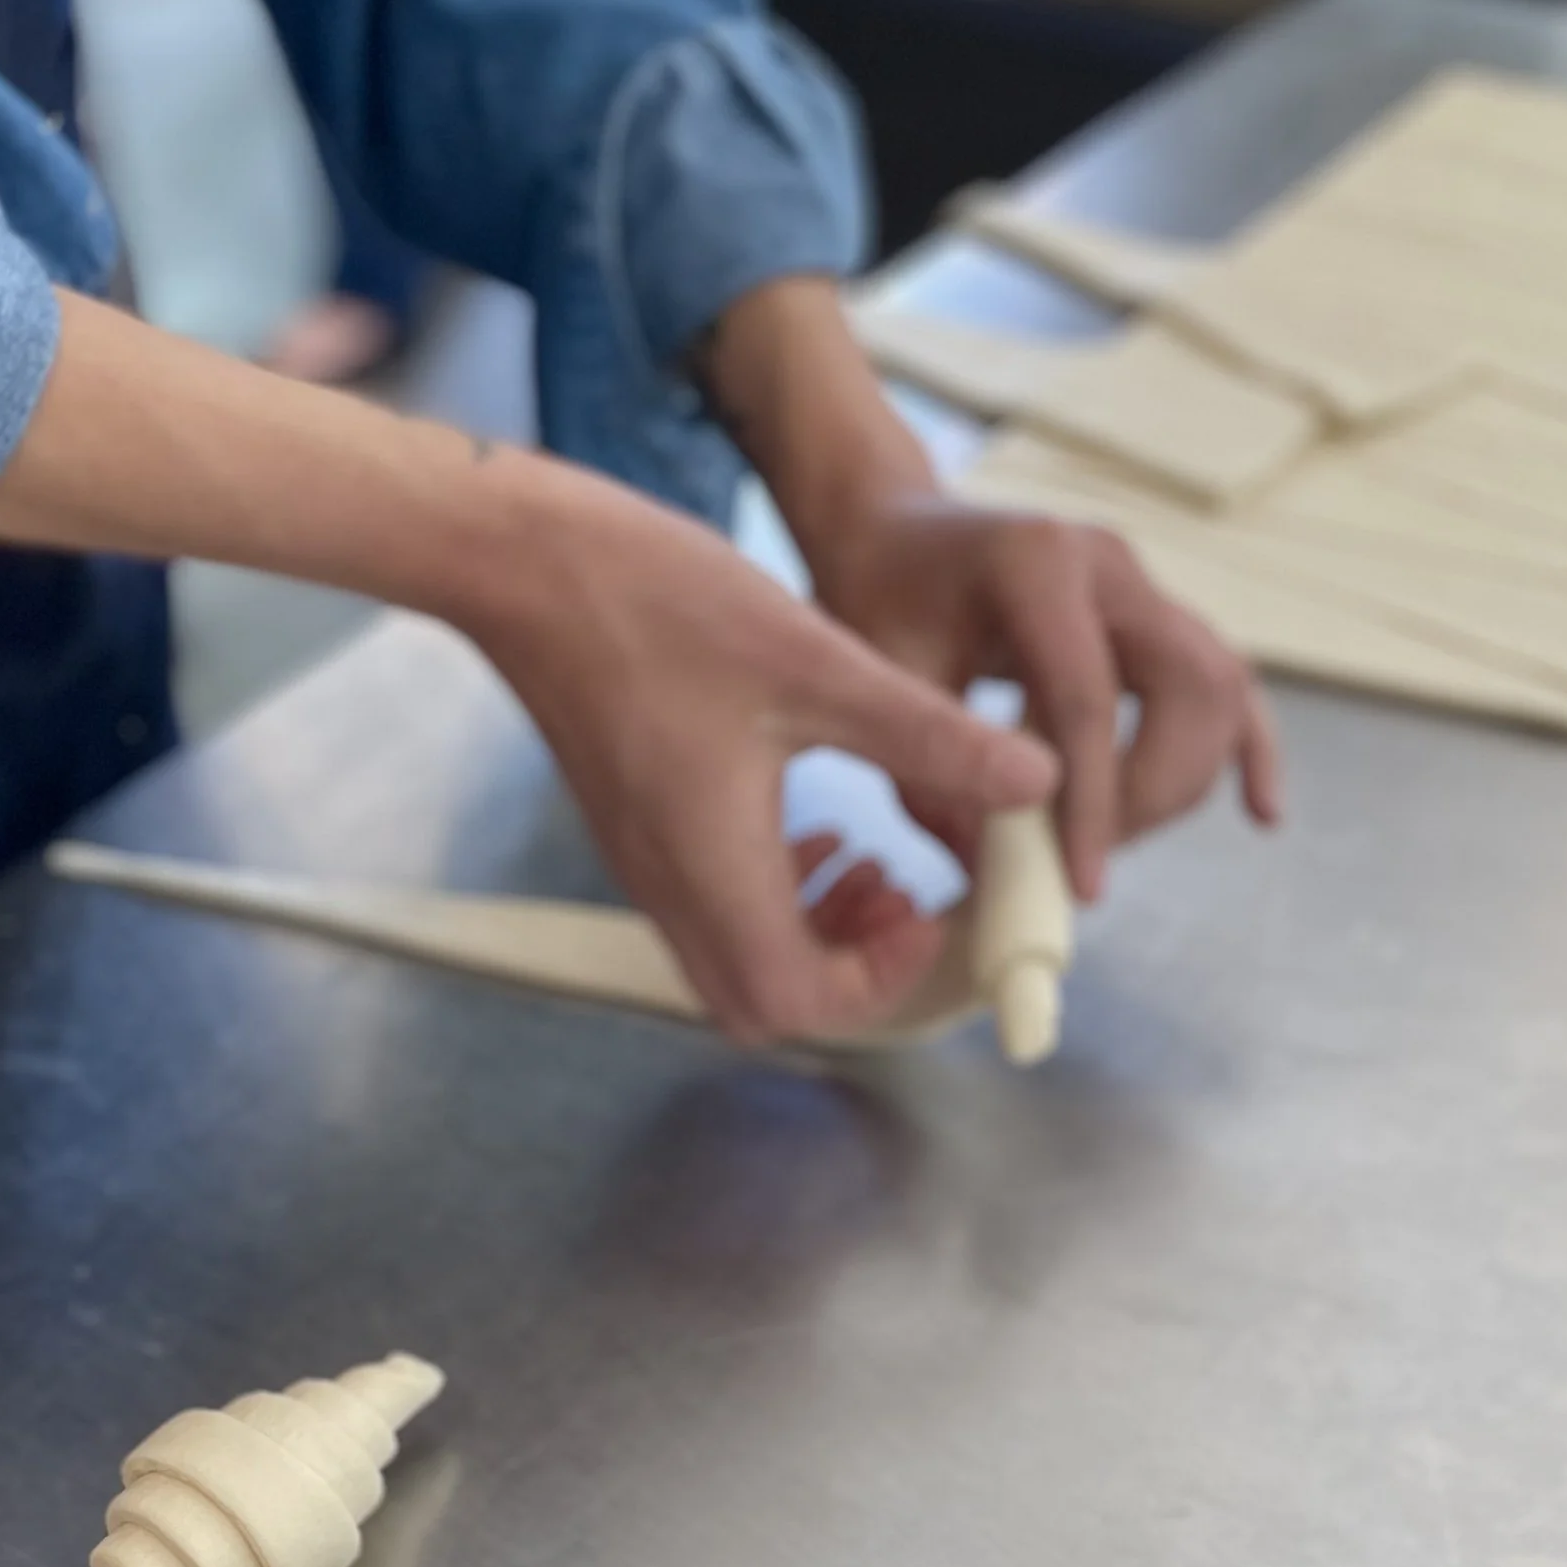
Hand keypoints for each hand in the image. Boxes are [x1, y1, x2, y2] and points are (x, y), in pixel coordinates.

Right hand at [472, 466, 1057, 1038]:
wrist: (528, 563)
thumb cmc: (659, 605)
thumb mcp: (821, 665)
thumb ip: (930, 737)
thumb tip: (1038, 781)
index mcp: (713, 868)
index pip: (800, 1001)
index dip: (880, 979)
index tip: (928, 907)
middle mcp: (668, 889)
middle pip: (765, 1003)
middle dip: (851, 974)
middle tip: (907, 900)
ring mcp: (644, 866)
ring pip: (737, 963)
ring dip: (816, 938)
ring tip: (874, 866)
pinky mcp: (635, 831)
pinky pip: (711, 911)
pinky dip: (776, 898)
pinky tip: (811, 827)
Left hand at [699, 274, 1282, 899]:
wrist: (892, 527)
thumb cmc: (876, 595)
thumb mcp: (879, 674)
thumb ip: (933, 764)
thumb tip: (993, 870)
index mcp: (1037, 564)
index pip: (1088, 699)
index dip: (1092, 802)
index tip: (1082, 886)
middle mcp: (1109, 565)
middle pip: (1187, 687)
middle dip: (1151, 791)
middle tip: (1088, 856)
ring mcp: (1143, 587)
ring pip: (1219, 687)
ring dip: (1184, 780)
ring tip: (1115, 839)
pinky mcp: (1156, 617)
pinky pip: (1226, 684)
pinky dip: (1245, 749)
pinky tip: (1260, 812)